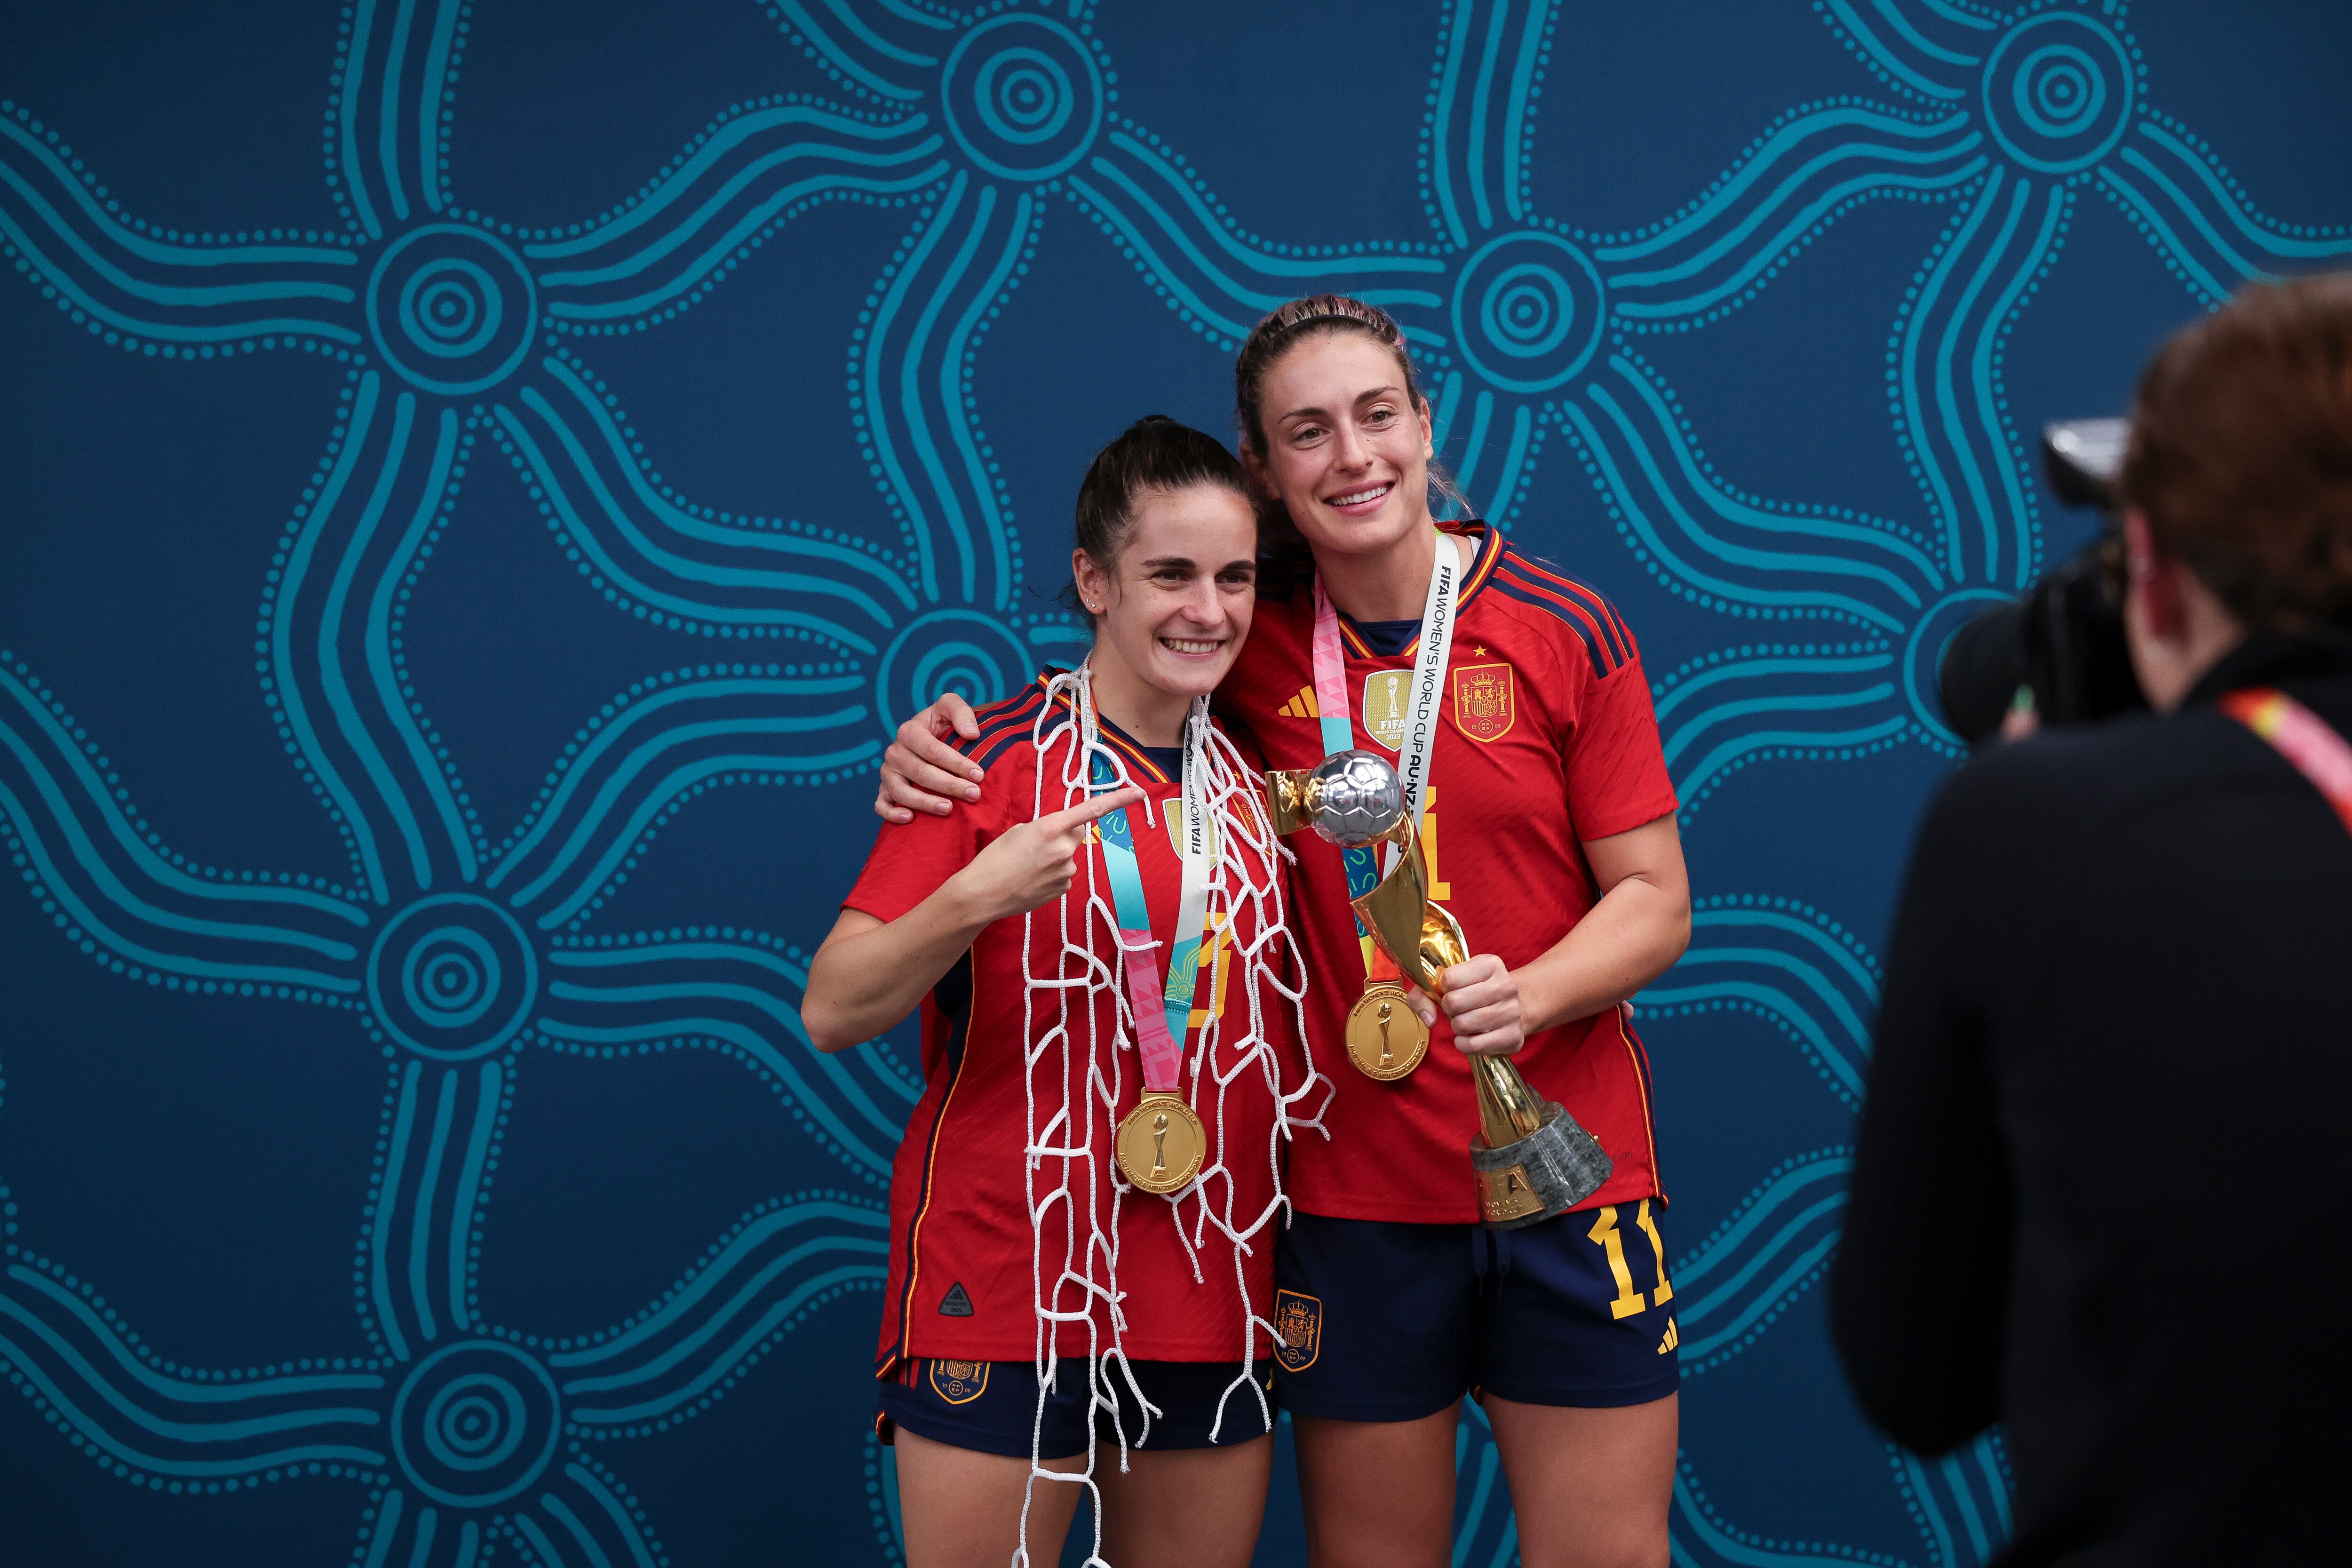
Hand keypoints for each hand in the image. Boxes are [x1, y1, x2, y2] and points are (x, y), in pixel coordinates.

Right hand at [875, 694, 982, 820]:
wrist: (929, 737)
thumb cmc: (942, 723)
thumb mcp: (951, 707)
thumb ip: (961, 712)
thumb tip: (970, 734)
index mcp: (909, 731)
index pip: (933, 751)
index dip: (957, 763)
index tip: (979, 775)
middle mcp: (894, 752)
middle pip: (921, 773)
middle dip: (949, 785)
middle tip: (973, 794)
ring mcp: (888, 772)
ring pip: (901, 792)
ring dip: (925, 803)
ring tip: (948, 809)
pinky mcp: (884, 789)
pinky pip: (881, 804)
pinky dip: (892, 813)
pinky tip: (910, 819)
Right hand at [950, 788, 1143, 922]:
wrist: (982, 894)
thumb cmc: (994, 859)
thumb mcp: (1017, 832)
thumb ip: (1045, 827)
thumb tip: (1059, 834)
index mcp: (1051, 827)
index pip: (1091, 810)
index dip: (1118, 799)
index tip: (1140, 792)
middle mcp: (1064, 848)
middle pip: (1076, 833)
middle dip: (1063, 835)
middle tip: (1036, 845)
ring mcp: (1066, 870)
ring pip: (1068, 856)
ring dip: (1054, 857)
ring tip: (1027, 866)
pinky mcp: (1064, 888)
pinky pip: (1064, 874)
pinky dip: (1051, 875)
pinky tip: (1031, 879)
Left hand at [1435, 954, 1524, 1055]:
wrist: (1518, 1006)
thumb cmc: (1477, 992)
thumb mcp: (1455, 980)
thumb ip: (1425, 993)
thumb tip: (1429, 1019)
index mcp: (1490, 964)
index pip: (1449, 978)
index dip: (1442, 988)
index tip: (1450, 990)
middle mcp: (1505, 986)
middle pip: (1454, 1002)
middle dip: (1448, 1009)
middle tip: (1457, 1009)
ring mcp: (1512, 1012)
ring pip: (1463, 1025)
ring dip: (1457, 1026)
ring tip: (1466, 1020)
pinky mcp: (1513, 1037)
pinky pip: (1473, 1046)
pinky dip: (1463, 1044)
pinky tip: (1469, 1036)